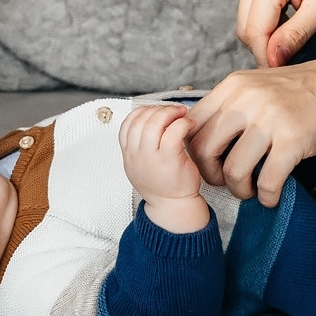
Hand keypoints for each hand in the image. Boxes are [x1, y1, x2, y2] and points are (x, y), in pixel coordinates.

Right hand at [120, 104, 208, 230]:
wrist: (173, 206)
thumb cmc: (163, 184)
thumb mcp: (140, 165)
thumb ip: (139, 144)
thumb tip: (150, 117)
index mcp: (128, 155)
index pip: (127, 123)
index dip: (142, 111)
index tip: (155, 111)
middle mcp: (136, 155)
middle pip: (141, 120)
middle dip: (159, 109)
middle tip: (174, 110)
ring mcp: (151, 158)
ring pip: (155, 122)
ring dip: (170, 112)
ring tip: (181, 114)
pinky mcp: (170, 160)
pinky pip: (174, 131)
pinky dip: (182, 123)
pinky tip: (189, 124)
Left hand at [185, 56, 315, 207]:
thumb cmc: (312, 91)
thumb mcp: (263, 86)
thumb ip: (235, 105)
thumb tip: (207, 139)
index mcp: (235, 85)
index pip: (192, 125)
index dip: (194, 152)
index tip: (208, 165)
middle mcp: (247, 99)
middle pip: (205, 149)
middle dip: (211, 175)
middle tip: (226, 184)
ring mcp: (271, 118)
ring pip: (234, 170)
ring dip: (240, 190)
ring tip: (252, 192)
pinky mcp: (294, 140)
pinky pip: (267, 181)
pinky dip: (267, 196)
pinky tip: (273, 196)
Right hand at [237, 0, 315, 67]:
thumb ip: (294, 35)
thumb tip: (272, 60)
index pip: (255, 29)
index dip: (267, 56)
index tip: (285, 72)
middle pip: (246, 25)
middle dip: (266, 48)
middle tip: (293, 61)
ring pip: (248, 19)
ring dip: (267, 37)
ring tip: (295, 43)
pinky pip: (254, 9)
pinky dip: (269, 24)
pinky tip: (290, 28)